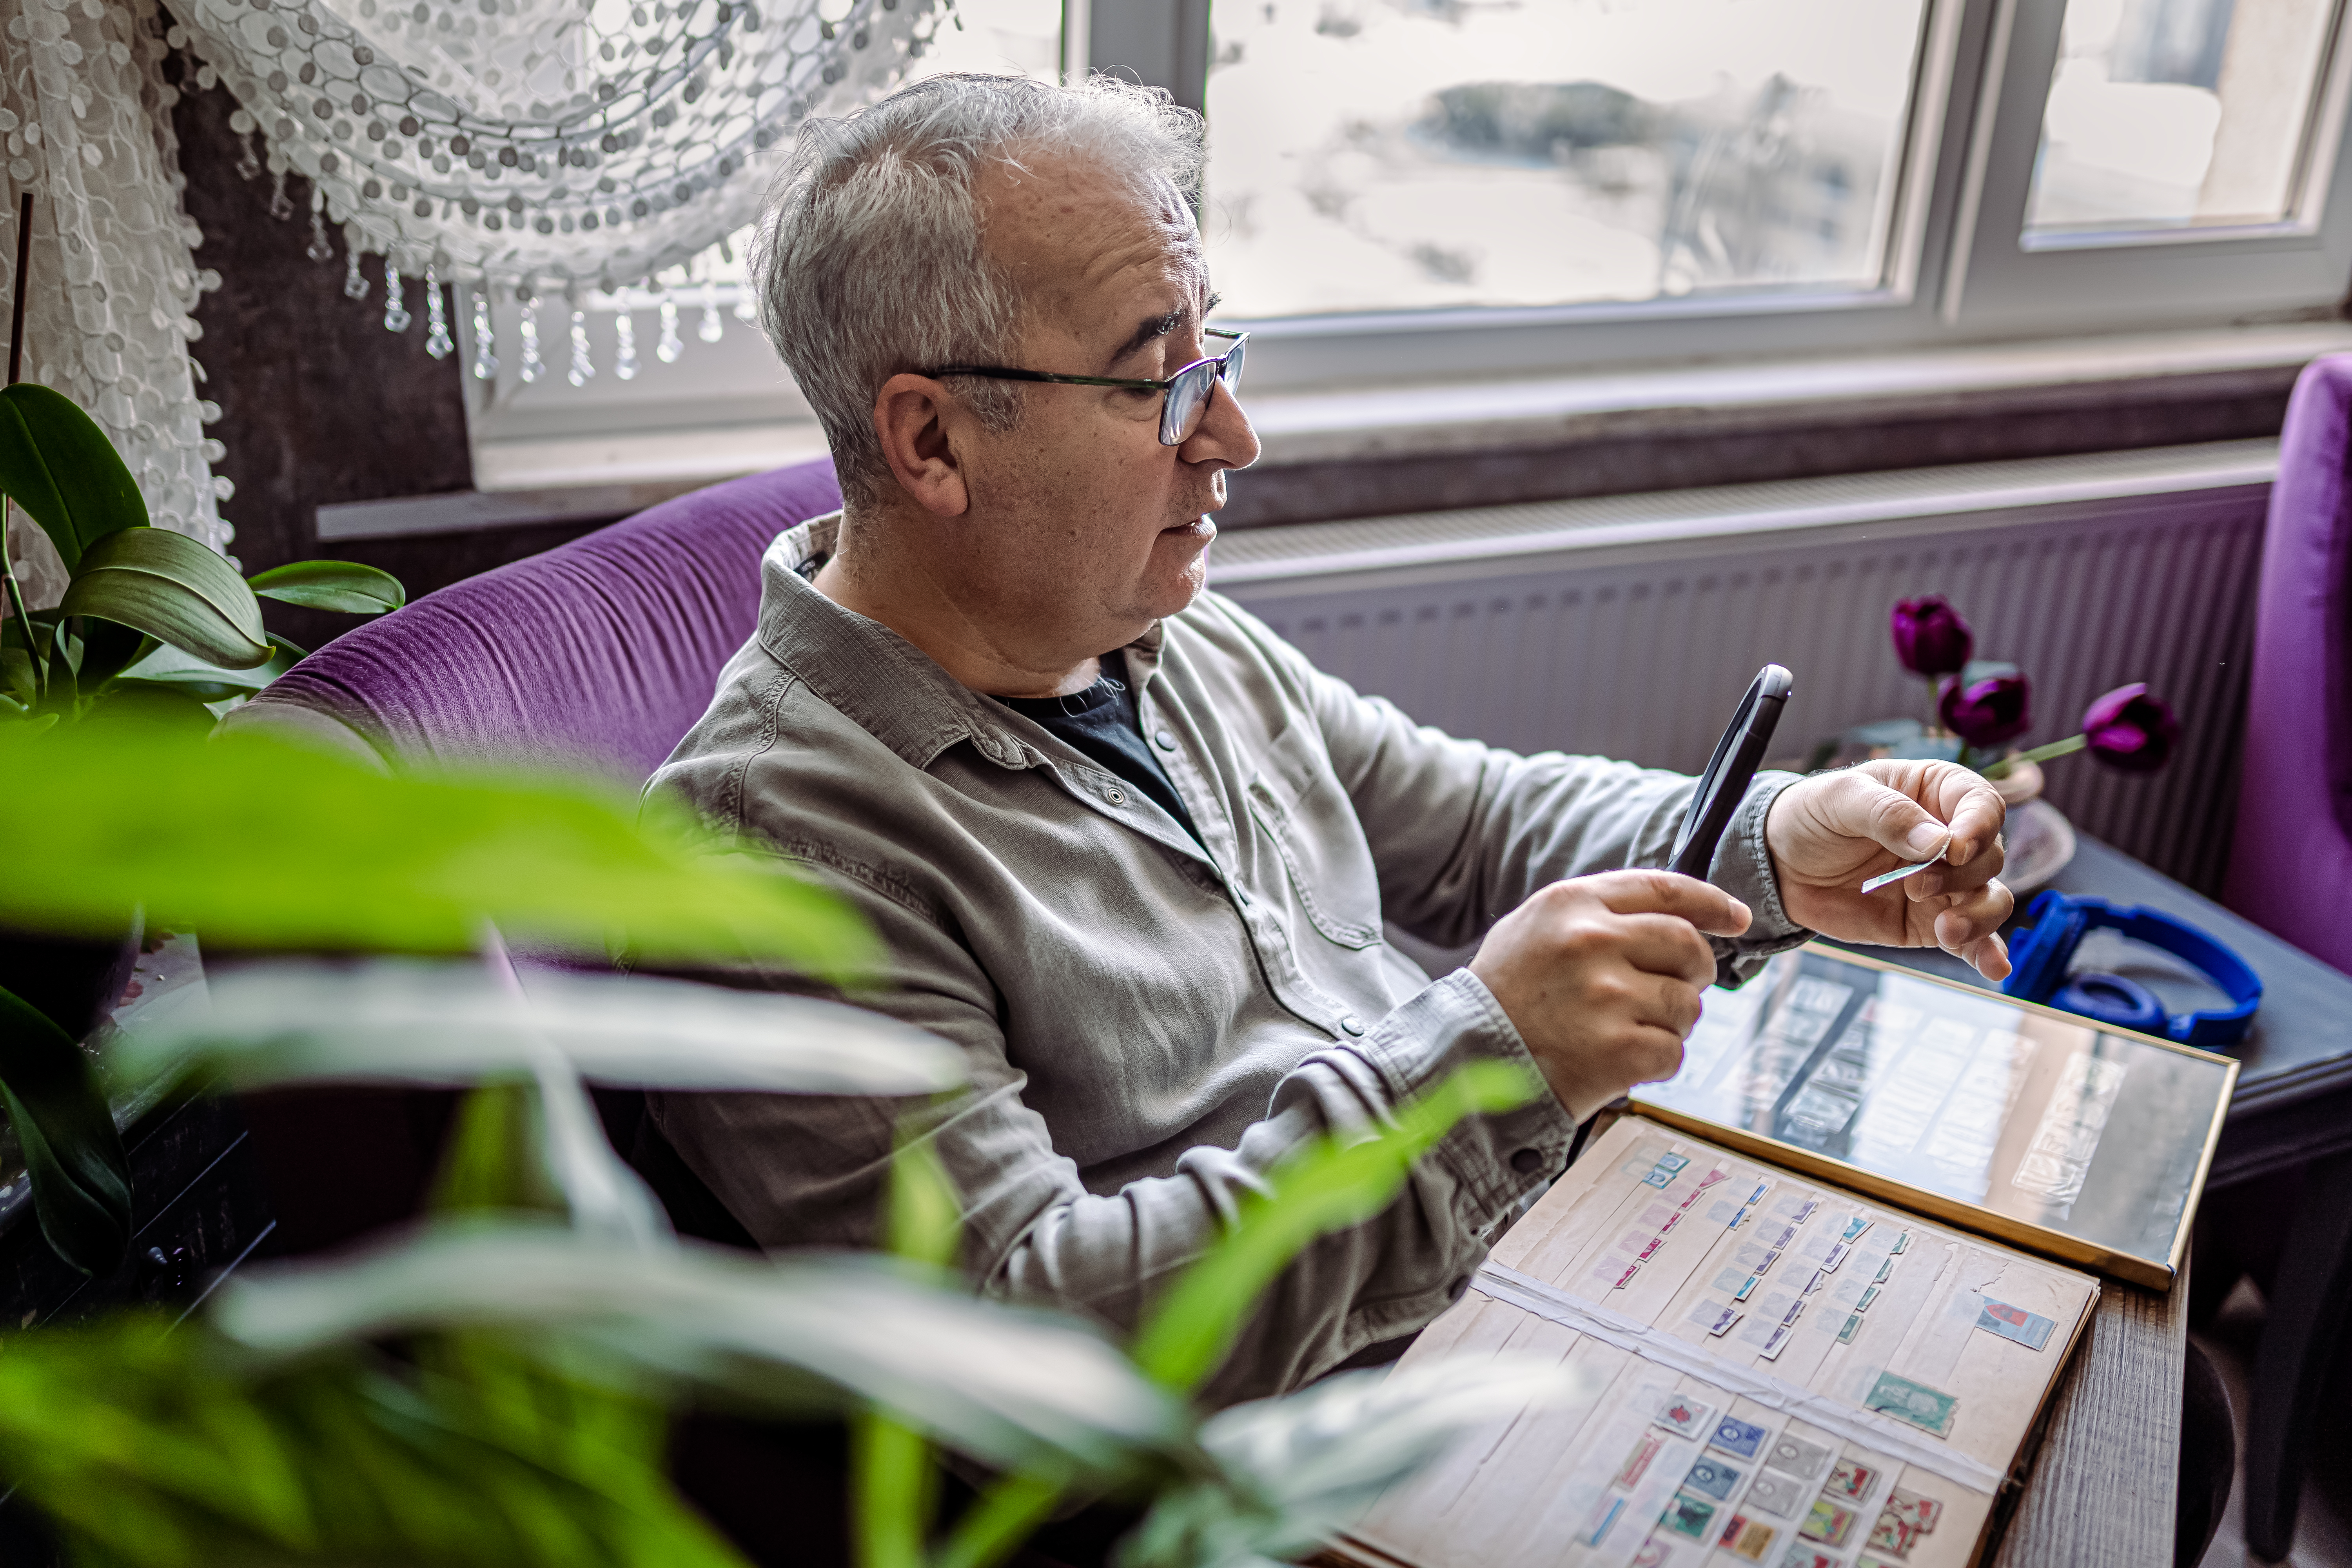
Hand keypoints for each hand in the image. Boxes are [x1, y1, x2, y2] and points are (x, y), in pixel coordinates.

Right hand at [1470, 871, 1752, 1120]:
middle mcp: (1590, 942)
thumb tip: (1680, 914)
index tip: (1735, 917)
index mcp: (1571, 904)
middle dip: (1692, 971)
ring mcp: (1606, 997)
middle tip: (1670, 988)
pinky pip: (1673, 1051)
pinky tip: (1616, 1061)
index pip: (1665, 889)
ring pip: (1686, 1004)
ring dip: (1666, 1022)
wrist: (1462, 1061)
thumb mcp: (1535, 929)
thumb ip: (1599, 913)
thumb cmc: (1504, 996)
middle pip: (1688, 946)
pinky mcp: (1618, 1050)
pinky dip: (1654, 1062)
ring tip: (1619, 1030)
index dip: (1711, 902)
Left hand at [1763, 760, 2013, 979]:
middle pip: (1989, 856)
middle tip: (1915, 884)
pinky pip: (1971, 940)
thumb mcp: (1841, 799)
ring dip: (1979, 917)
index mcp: (1937, 792)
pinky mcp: (1931, 922)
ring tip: (1947, 930)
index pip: (1982, 805)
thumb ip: (1888, 815)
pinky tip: (1994, 968)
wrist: (1781, 864)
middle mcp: (1951, 838)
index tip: (1956, 848)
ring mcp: (1946, 884)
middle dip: (1962, 875)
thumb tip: (1939, 844)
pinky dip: (1986, 953)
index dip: (1979, 827)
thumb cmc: (1813, 815)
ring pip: (1990, 899)